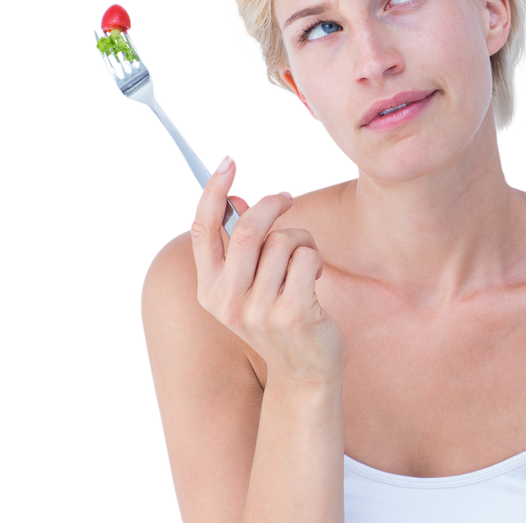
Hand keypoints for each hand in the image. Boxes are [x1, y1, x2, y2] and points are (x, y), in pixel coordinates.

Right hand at [189, 153, 347, 386]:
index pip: (202, 229)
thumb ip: (240, 247)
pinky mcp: (293, 314)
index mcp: (209, 290)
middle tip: (287, 196)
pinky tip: (315, 280)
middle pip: (247, 230)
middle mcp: (228, 301)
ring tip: (305, 261)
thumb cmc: (279, 317)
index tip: (228, 161)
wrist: (305, 372)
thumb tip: (236, 197)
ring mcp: (259, 310)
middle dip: (272, 204)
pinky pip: (308, 258)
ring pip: (283, 241)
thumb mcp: (250, 286)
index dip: (213, 190)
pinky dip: (316, 259)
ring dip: (301, 239)